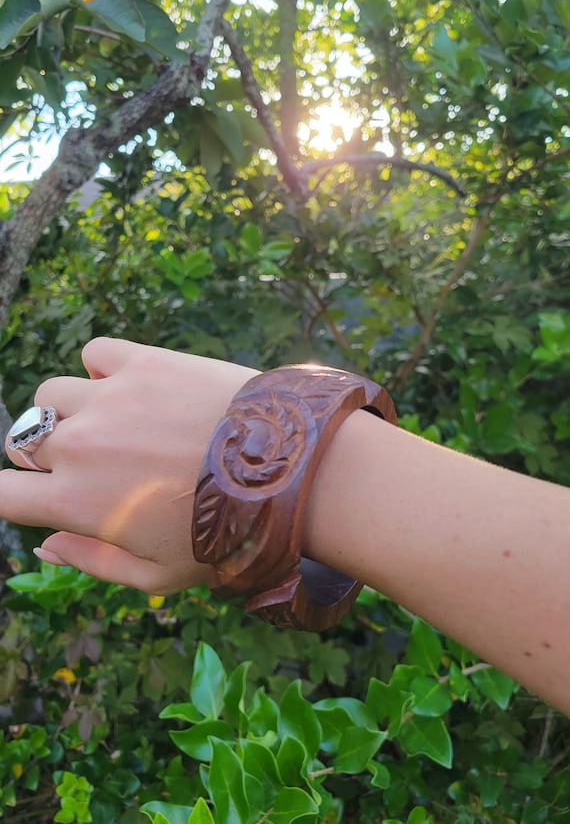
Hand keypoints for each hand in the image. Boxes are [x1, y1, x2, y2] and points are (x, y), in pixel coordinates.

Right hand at [1, 338, 257, 592]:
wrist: (287, 471)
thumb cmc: (226, 533)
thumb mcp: (157, 575)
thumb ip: (91, 561)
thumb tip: (44, 545)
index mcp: (76, 501)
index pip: (2, 494)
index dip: (16, 498)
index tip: (42, 497)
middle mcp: (80, 444)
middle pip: (22, 441)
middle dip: (44, 458)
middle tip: (90, 466)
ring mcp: (109, 397)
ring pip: (50, 395)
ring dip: (68, 411)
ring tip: (110, 423)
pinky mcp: (144, 361)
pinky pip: (96, 352)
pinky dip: (103, 367)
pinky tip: (132, 387)